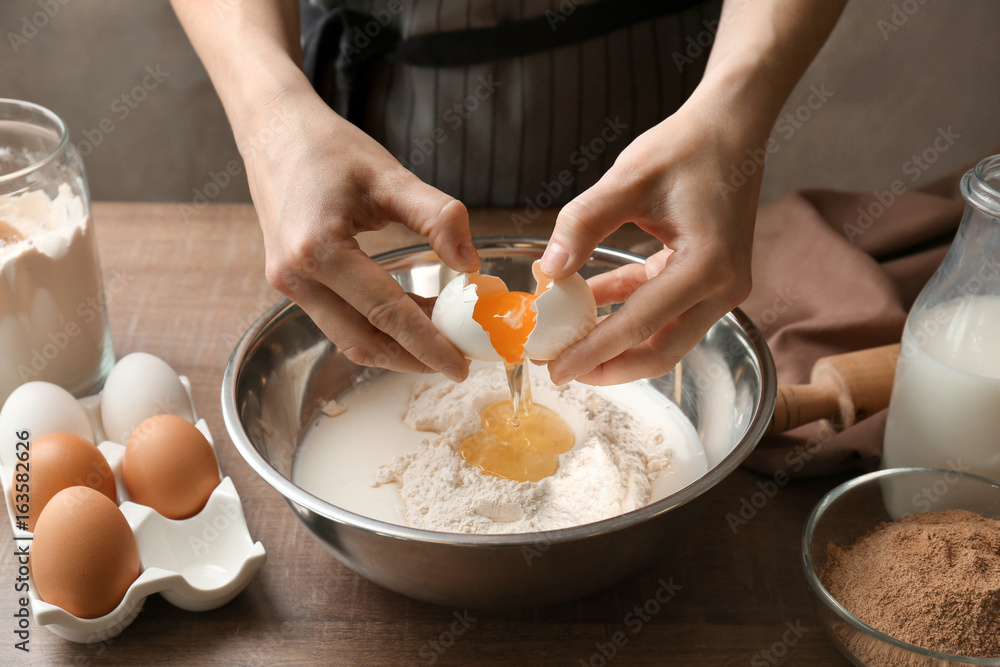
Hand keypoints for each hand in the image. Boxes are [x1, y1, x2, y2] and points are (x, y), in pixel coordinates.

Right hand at [243, 91, 478, 380]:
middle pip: (363, 340)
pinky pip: (337, 320)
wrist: (274, 131)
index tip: (461, 367)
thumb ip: (438, 217)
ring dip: (394, 347)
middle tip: (457, 363)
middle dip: (412, 358)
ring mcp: (287, 284)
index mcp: (319, 250)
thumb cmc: (331, 149)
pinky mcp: (290, 283)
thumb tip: (471, 264)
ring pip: (348, 337)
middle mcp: (295, 277)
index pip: (387, 312)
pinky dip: (375, 328)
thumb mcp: (392, 176)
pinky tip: (410, 319)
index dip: (427, 344)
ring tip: (440, 343)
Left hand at [540, 101, 760, 385]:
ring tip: (569, 344)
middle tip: (560, 369)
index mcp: (707, 265)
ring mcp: (722, 287)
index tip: (556, 369)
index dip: (594, 351)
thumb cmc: (686, 146)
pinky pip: (665, 310)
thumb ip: (583, 223)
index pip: (640, 324)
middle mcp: (723, 286)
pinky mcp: (711, 279)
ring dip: (617, 343)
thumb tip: (549, 269)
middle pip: (661, 350)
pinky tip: (590, 302)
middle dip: (608, 365)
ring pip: (665, 337)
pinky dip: (629, 311)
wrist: (732, 127)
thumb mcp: (627, 179)